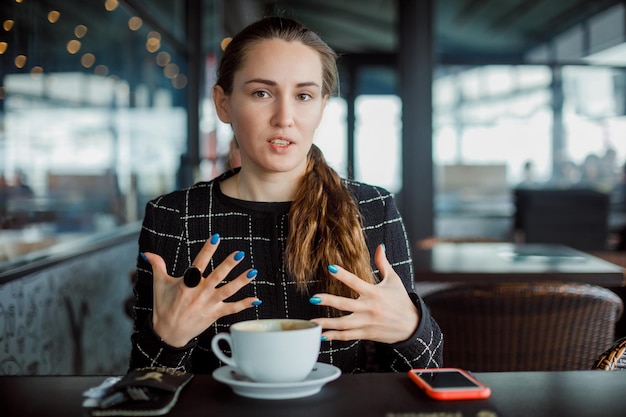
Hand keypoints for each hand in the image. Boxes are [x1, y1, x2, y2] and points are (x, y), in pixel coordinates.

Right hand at [142, 234, 259, 346]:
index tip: (216, 238)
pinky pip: (232, 309)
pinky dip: (244, 305)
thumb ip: (157, 266)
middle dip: (228, 265)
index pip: (199, 263)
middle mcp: (199, 293)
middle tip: (240, 254)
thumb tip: (147, 252)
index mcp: (186, 284)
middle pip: (217, 276)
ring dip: (241, 282)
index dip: (207, 250)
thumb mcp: (159, 285)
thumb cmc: (164, 307)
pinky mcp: (214, 315)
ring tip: (253, 272)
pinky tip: (256, 300)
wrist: (167, 334)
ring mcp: (208, 304)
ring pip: (227, 291)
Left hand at [310, 244, 419, 343]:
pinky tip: (321, 336)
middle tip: (313, 298)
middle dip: (329, 301)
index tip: (330, 267)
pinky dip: (335, 336)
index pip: (356, 281)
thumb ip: (383, 263)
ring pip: (344, 324)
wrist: (412, 326)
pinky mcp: (366, 334)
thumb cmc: (401, 301)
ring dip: (327, 323)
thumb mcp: (394, 280)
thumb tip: (380, 246)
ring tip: (312, 322)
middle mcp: (370, 308)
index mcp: (375, 293)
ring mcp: (367, 322)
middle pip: (346, 305)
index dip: (343, 274)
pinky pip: (348, 336)